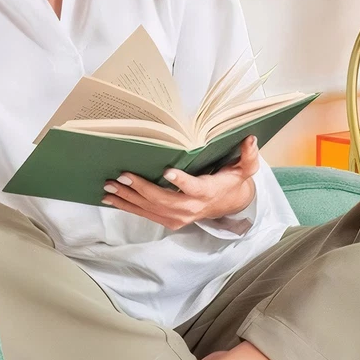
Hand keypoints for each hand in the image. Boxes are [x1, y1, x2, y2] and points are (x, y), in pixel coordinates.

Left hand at [100, 136, 259, 231]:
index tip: (167, 172)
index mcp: (207, 192)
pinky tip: (111, 200)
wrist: (228, 205)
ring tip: (108, 188)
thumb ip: (248, 156)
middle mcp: (191, 208)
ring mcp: (178, 217)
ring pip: (150, 209)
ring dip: (127, 199)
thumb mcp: (245, 169)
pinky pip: (146, 215)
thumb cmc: (231, 182)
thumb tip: (251, 139)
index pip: (193, 187)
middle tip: (121, 176)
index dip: (181, 182)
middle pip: (163, 200)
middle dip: (140, 189)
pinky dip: (128, 207)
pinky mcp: (169, 221)